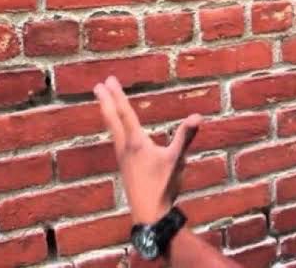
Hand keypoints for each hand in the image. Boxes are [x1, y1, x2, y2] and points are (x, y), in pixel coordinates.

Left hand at [94, 76, 202, 223]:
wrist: (149, 215)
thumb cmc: (163, 186)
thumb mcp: (177, 159)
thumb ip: (186, 136)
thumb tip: (198, 117)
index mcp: (136, 143)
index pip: (125, 114)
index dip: (117, 96)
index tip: (108, 81)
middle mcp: (125, 148)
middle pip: (112, 119)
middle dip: (106, 101)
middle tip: (98, 85)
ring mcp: (123, 158)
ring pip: (112, 130)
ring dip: (108, 114)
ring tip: (105, 104)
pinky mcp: (125, 166)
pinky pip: (117, 140)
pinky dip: (114, 128)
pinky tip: (119, 133)